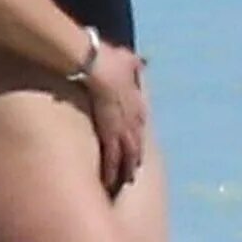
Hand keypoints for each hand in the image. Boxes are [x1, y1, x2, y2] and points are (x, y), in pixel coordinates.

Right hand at [84, 42, 148, 192]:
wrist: (97, 66)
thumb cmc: (109, 59)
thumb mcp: (128, 59)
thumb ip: (135, 63)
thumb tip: (143, 60)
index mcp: (137, 102)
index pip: (139, 124)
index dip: (138, 136)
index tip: (137, 147)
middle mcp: (133, 117)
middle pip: (137, 143)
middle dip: (135, 157)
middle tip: (134, 172)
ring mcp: (122, 127)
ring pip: (128, 154)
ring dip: (126, 169)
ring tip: (124, 182)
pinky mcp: (109, 133)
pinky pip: (113, 157)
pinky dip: (112, 170)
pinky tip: (110, 182)